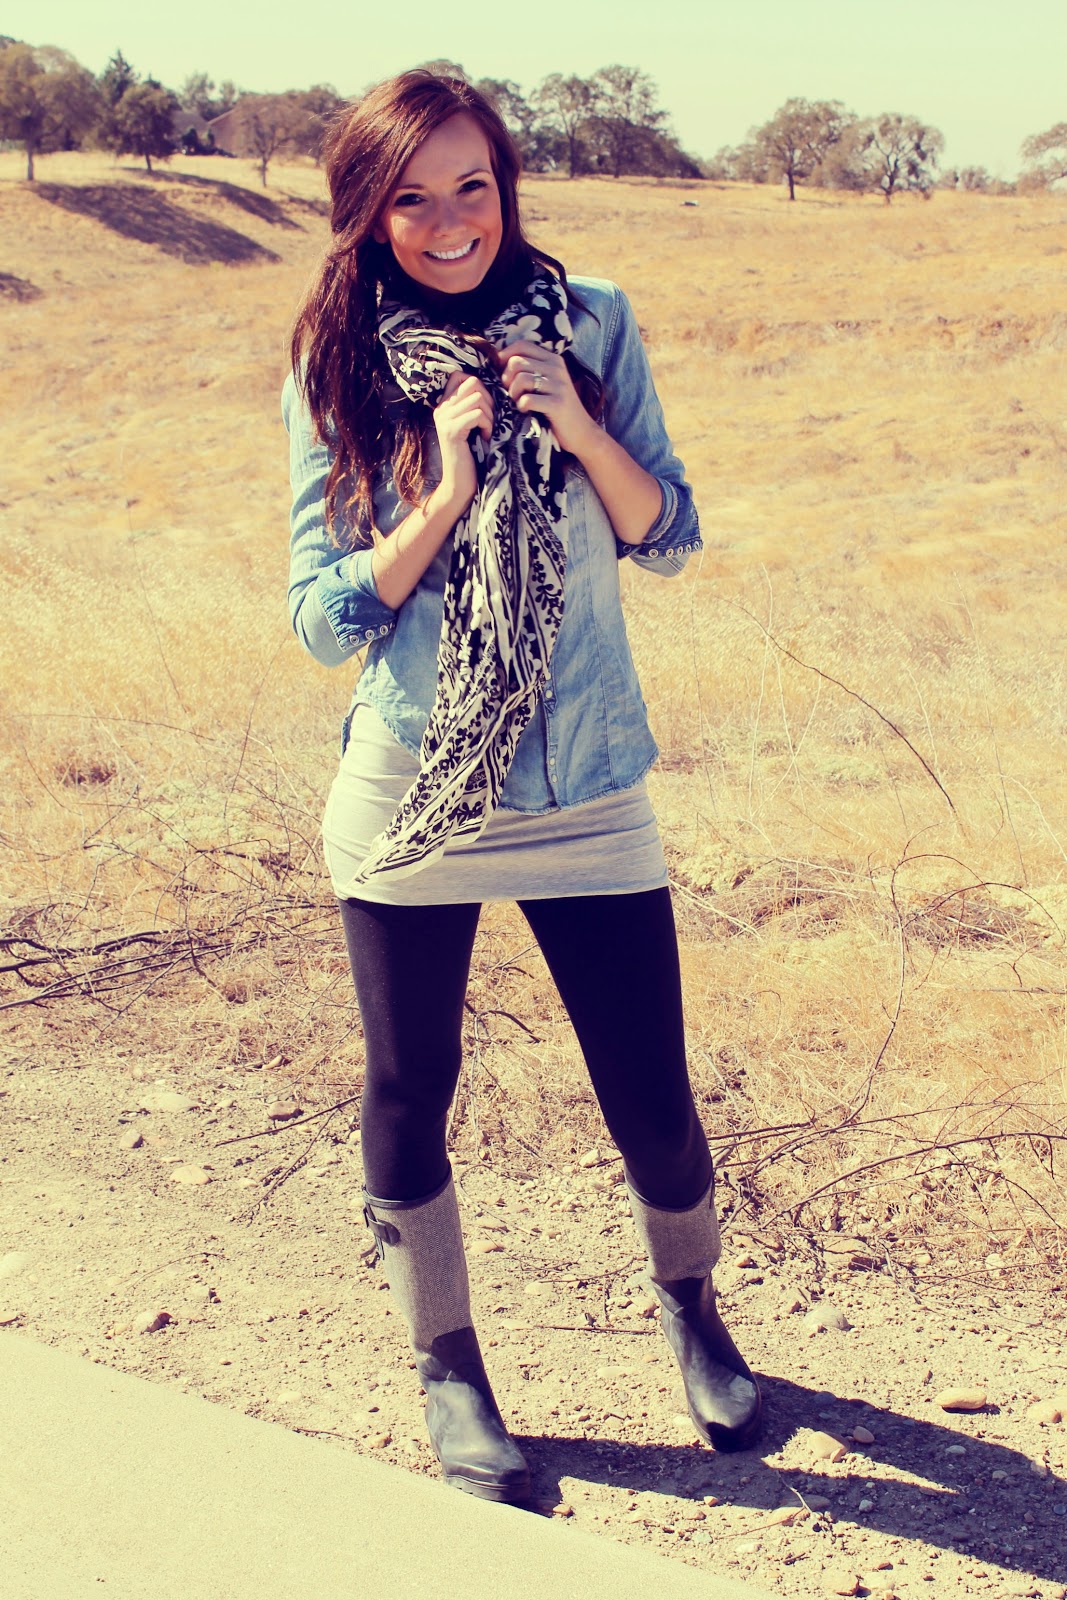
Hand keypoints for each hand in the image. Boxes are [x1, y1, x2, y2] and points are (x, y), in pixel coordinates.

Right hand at [431, 371, 493, 512]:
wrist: (461, 483)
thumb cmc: (474, 454)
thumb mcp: (474, 424)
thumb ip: (476, 405)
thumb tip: (495, 384)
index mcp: (445, 405)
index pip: (460, 376)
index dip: (479, 385)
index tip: (486, 407)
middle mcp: (440, 409)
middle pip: (472, 383)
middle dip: (488, 400)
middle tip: (489, 421)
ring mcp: (443, 419)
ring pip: (477, 398)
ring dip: (490, 415)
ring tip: (487, 431)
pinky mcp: (450, 431)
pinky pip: (477, 414)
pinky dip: (487, 425)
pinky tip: (485, 438)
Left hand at [497, 340, 597, 455]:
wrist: (581, 432)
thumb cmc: (557, 408)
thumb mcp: (547, 382)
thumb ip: (530, 369)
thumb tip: (499, 358)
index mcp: (553, 360)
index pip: (522, 345)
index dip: (505, 356)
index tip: (503, 372)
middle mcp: (557, 368)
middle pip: (516, 362)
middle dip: (507, 379)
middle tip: (512, 392)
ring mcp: (559, 386)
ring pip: (520, 379)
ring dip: (513, 394)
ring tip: (518, 402)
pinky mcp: (557, 404)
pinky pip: (527, 399)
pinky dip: (521, 406)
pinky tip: (526, 411)